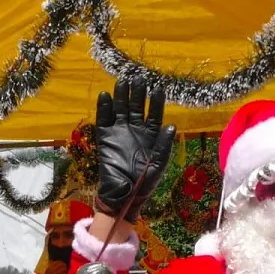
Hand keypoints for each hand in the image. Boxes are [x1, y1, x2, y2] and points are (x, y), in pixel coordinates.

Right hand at [43, 261, 67, 273]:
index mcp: (49, 267)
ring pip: (63, 269)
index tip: (63, 264)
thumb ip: (51, 266)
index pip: (57, 262)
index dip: (62, 262)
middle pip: (61, 265)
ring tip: (65, 271)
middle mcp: (51, 270)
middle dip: (65, 266)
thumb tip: (54, 260)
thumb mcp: (47, 271)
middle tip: (65, 268)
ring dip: (65, 270)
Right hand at [95, 80, 176, 222]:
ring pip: (120, 109)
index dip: (156, 101)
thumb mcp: (159, 164)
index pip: (154, 113)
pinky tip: (105, 96)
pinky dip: (104, 108)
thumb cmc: (145, 182)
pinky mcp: (105, 138)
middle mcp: (135, 130)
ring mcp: (119, 133)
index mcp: (151, 135)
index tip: (158, 88)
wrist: (124, 195)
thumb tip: (171, 126)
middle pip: (136, 106)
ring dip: (121, 95)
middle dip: (137, 92)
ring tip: (123, 81)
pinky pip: (104, 120)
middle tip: (138, 78)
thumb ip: (164, 145)